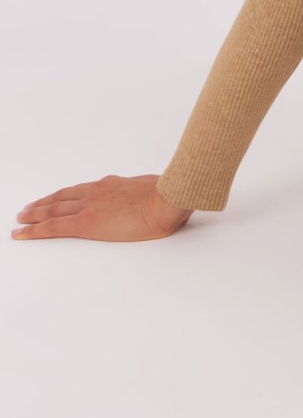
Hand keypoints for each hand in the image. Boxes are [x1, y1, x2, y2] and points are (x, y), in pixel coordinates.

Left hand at [12, 174, 194, 241]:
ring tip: (21, 218)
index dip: (65, 195)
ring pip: (52, 210)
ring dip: (34, 214)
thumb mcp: (154, 189)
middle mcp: (96, 192)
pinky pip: (51, 227)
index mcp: (112, 185)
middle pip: (62, 198)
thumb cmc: (167, 196)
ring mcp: (88, 206)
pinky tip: (21, 233)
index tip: (56, 198)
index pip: (81, 190)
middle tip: (28, 208)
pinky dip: (33, 230)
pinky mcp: (85, 224)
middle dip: (44, 203)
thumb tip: (149, 194)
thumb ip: (144, 193)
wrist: (165, 199)